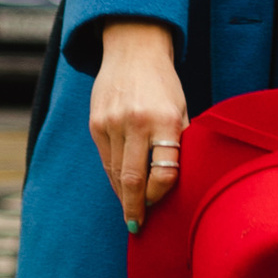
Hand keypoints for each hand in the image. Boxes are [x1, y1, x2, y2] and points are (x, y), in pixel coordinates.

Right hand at [90, 20, 186, 231]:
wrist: (133, 50)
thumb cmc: (164, 86)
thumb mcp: (181, 110)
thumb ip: (179, 144)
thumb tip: (178, 186)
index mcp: (165, 120)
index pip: (165, 172)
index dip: (162, 195)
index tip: (160, 206)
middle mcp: (137, 121)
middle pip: (134, 179)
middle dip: (136, 208)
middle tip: (137, 227)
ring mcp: (112, 122)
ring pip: (116, 173)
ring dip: (124, 196)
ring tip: (131, 212)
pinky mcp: (96, 123)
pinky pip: (105, 160)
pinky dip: (113, 177)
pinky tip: (121, 188)